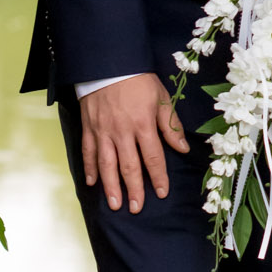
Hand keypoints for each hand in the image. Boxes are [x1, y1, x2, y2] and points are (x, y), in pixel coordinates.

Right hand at [79, 73, 187, 213]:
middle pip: (129, 166)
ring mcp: (103, 131)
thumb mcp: (161, 98)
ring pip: (107, 164)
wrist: (109, 63)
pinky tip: (92, 182)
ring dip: (111, 186)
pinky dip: (89, 168)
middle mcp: (123, 132)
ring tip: (115, 204)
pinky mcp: (89, 128)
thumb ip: (170, 125)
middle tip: (136, 208)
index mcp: (143, 124)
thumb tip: (182, 148)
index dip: (158, 177)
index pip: (153, 157)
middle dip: (133, 190)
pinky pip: (88, 151)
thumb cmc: (138, 80)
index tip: (161, 192)